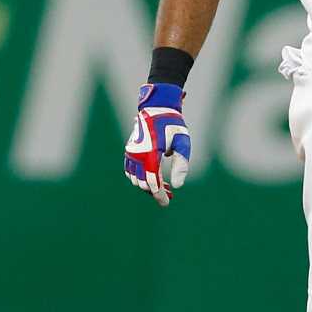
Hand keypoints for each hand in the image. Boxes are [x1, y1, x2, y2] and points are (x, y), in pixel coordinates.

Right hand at [123, 83, 190, 206]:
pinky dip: (139, 178)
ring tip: (164, 187)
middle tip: (170, 195)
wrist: (157, 108)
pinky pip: (130, 171)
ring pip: (135, 179)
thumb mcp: (183, 143)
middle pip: (143, 183)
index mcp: (150, 154)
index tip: (166, 203)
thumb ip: (181, 164)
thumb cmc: (173, 125)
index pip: (153, 182)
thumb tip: (178, 186)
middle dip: (156, 192)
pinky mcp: (129, 150)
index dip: (159, 195)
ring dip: (147, 185)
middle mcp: (137, 155)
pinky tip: (152, 178)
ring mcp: (131, 153)